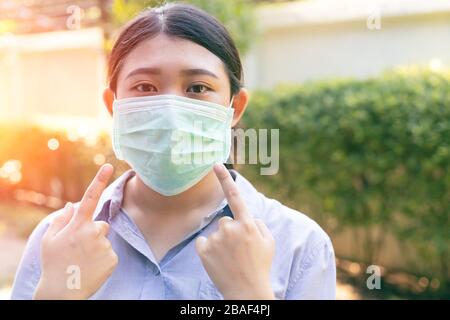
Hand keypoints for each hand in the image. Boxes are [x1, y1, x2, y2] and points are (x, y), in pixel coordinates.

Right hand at [33, 164, 117, 299]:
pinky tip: (91, 267)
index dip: (99, 180)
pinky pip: (110, 252)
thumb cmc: (53, 263)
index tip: (109, 165)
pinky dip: (103, 258)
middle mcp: (94, 232)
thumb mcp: (49, 240)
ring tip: (84, 260)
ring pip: (105, 239)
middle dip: (93, 232)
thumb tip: (72, 205)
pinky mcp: (113, 259)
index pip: (90, 198)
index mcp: (77, 225)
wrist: (62, 291)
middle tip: (79, 248)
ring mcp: (104, 246)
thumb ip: (61, 220)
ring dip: (97, 246)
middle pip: (101, 224)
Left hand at [195, 164, 275, 299]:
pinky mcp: (204, 250)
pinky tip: (218, 260)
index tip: (215, 164)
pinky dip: (208, 250)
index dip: (225, 179)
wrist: (247, 291)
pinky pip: (203, 242)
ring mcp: (216, 239)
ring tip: (230, 258)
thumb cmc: (260, 266)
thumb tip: (249, 217)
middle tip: (238, 250)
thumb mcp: (269, 243)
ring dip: (220, 242)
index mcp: (248, 224)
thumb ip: (259, 224)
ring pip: (216, 232)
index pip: (235, 196)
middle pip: (225, 220)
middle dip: (230, 231)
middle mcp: (231, 228)